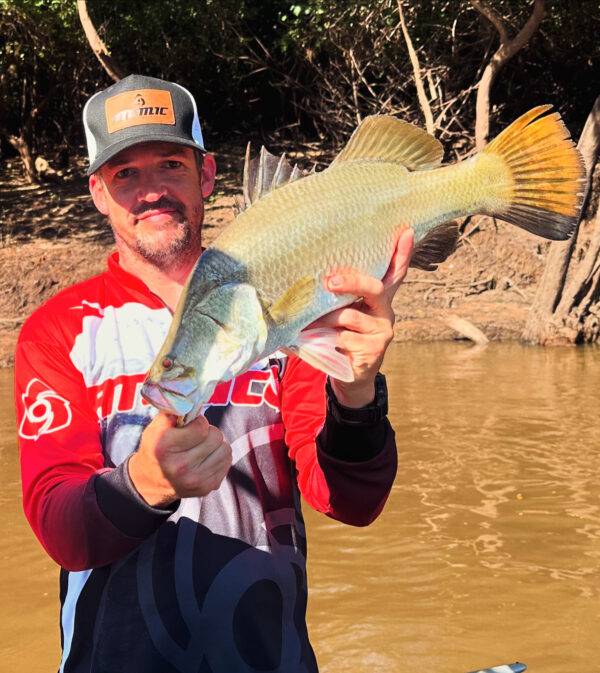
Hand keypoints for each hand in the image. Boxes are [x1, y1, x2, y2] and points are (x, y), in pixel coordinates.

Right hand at [128, 413, 231, 506]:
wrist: (151, 483)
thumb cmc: (156, 449)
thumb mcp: (155, 427)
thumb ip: (173, 411)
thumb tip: (194, 397)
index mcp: (165, 447)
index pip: (201, 426)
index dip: (198, 422)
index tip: (190, 426)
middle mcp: (180, 467)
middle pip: (216, 436)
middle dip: (208, 433)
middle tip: (197, 437)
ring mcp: (195, 480)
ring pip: (225, 449)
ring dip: (216, 445)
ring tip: (203, 447)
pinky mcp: (207, 487)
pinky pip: (227, 462)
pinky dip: (219, 457)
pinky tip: (206, 459)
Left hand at [311, 228, 413, 407]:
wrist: (350, 376)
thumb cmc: (341, 336)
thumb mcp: (341, 312)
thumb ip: (337, 297)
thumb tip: (313, 277)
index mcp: (379, 298)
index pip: (395, 272)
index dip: (403, 253)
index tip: (406, 230)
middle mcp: (386, 311)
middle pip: (374, 288)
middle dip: (351, 282)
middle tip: (329, 281)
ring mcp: (383, 331)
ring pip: (350, 316)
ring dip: (326, 320)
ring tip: (311, 324)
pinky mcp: (374, 350)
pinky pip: (345, 338)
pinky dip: (327, 339)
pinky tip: (322, 343)